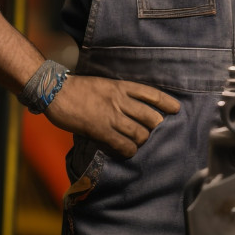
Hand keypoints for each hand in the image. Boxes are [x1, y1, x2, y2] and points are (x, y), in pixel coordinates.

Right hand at [43, 75, 180, 157]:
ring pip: (140, 133)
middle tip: (152, 131)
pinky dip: (129, 150)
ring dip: (142, 140)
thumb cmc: (78, 87)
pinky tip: (127, 151)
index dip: (167, 102)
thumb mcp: (104, 83)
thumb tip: (130, 105)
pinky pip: (123, 145)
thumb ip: (118, 93)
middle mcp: (120, 100)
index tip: (177, 109)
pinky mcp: (101, 130)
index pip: (151, 94)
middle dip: (155, 126)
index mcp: (121, 86)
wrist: (56, 91)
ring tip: (138, 142)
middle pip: (151, 116)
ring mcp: (112, 116)